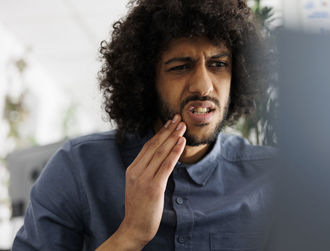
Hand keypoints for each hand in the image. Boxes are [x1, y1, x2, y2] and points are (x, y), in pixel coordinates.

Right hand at [97, 114, 185, 250]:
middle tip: (178, 118)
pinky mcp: (154, 187)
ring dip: (173, 137)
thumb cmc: (139, 206)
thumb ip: (146, 170)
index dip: (160, 133)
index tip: (169, 122)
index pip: (147, 146)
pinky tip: (181, 143)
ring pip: (160, 153)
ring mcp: (144, 179)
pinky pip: (166, 166)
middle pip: (154, 145)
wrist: (134, 227)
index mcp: (132, 169)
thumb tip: (160, 157)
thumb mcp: (138, 184)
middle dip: (167, 130)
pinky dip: (174, 152)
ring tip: (182, 126)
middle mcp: (136, 171)